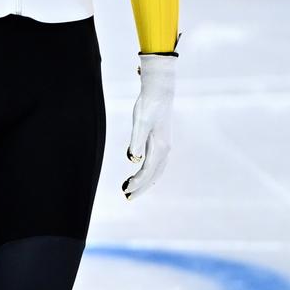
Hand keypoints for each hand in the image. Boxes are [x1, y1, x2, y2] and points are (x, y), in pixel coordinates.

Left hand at [123, 54, 174, 199]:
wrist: (160, 91)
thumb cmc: (148, 105)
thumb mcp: (140, 122)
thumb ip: (137, 142)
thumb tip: (135, 160)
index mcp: (160, 147)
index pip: (147, 171)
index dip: (137, 183)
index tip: (125, 190)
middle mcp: (165, 149)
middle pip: (153, 175)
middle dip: (141, 187)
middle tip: (126, 197)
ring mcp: (165, 146)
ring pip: (156, 171)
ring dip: (145, 182)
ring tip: (131, 189)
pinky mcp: (161, 141)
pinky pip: (157, 163)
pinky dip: (149, 173)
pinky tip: (140, 174)